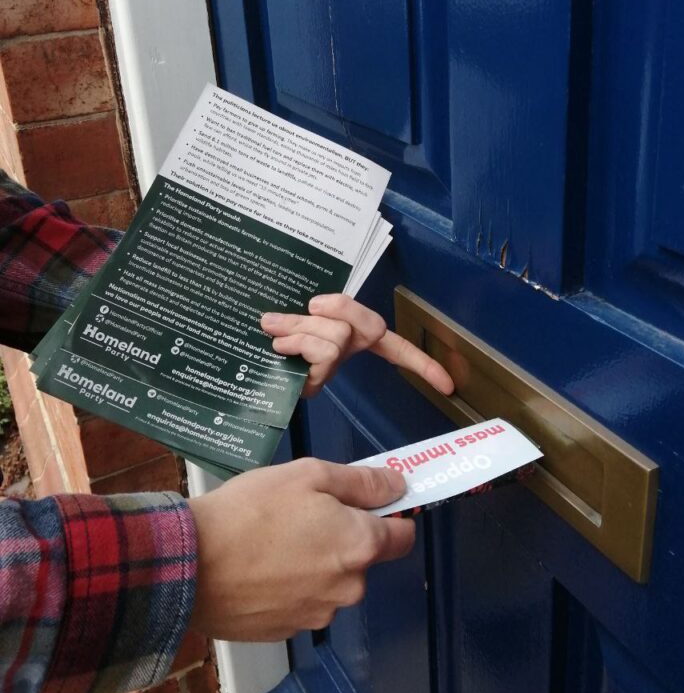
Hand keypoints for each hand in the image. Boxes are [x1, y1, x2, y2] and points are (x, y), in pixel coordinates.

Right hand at [187, 459, 414, 640]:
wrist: (191, 564)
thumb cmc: (252, 510)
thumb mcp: (309, 474)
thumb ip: (362, 482)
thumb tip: (398, 486)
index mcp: (360, 546)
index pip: (403, 536)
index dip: (390, 515)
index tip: (365, 502)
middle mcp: (348, 587)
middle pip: (362, 558)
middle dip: (342, 537)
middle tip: (302, 513)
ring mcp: (318, 614)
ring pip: (331, 581)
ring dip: (314, 562)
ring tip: (274, 539)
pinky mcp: (287, 629)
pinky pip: (301, 600)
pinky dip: (289, 584)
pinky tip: (261, 566)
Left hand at [261, 294, 454, 397]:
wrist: (226, 360)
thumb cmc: (266, 326)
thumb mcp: (302, 312)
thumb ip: (314, 309)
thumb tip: (315, 305)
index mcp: (349, 335)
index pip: (394, 348)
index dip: (421, 364)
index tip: (447, 387)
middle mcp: (342, 354)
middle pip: (365, 326)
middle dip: (336, 312)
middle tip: (307, 307)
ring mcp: (325, 371)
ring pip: (338, 339)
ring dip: (306, 328)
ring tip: (275, 329)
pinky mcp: (307, 382)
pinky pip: (319, 353)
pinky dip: (298, 340)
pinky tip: (276, 344)